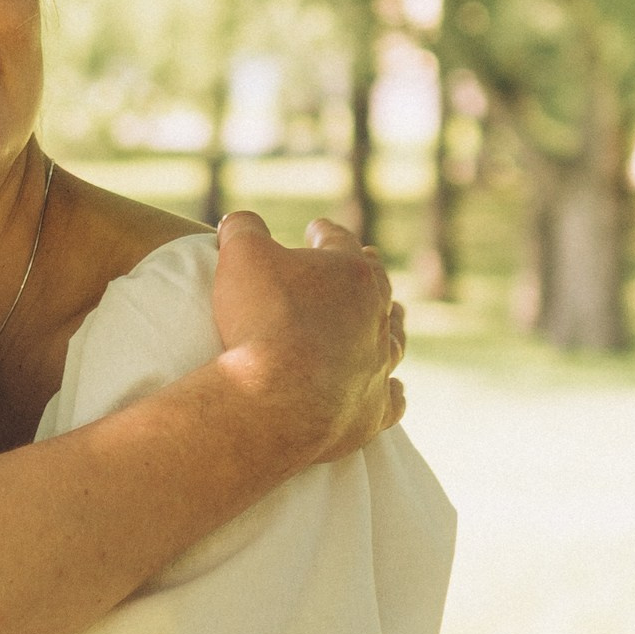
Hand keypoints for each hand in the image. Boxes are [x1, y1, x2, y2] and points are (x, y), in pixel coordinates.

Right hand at [209, 209, 405, 468]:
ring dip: (391, 326)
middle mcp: (375, 316)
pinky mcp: (372, 411)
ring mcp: (378, 365)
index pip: (339, 241)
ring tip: (391, 318)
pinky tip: (396, 390)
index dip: (325, 233)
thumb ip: (242, 229)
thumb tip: (239, 222)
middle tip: (366, 261)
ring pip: (394, 339)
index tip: (317, 229)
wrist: (276, 400)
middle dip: (367, 272)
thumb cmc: (261, 320)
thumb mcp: (240, 256)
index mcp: (351, 272)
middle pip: (377, 286)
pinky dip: (394, 393)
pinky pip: (392, 399)